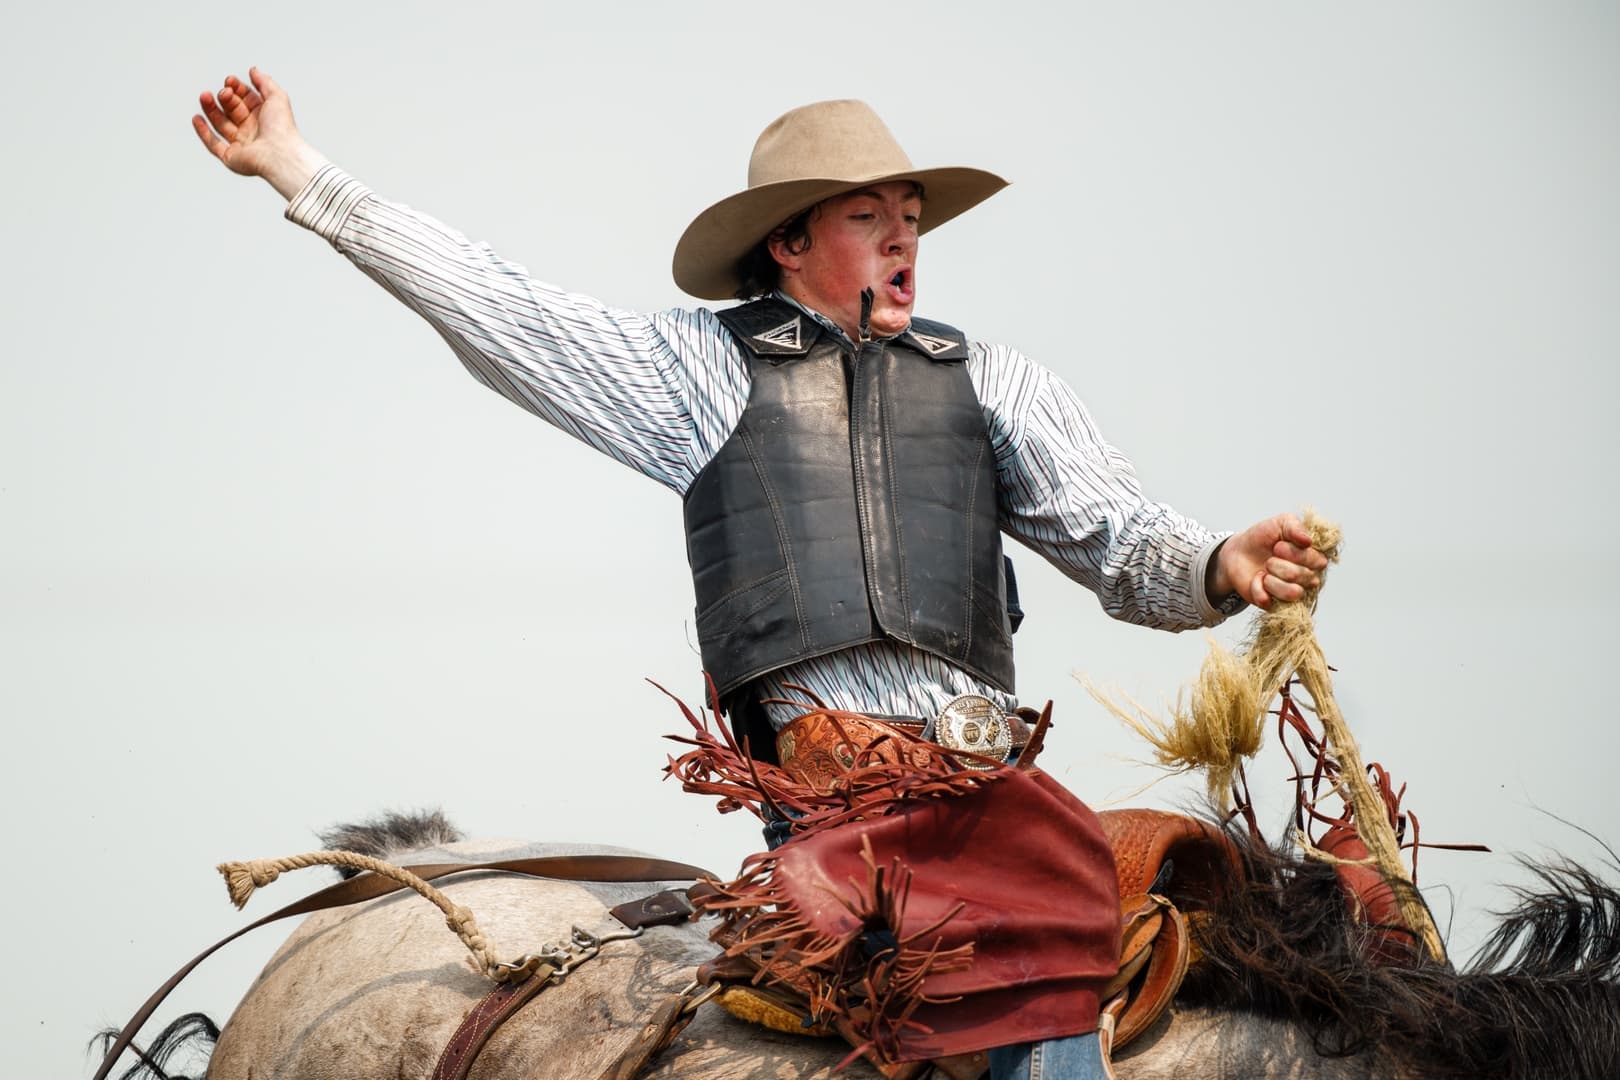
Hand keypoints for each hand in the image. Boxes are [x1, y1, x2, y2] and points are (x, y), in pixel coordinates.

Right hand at [192, 67, 324, 198]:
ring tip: (204, 96)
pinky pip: (213, 145)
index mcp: (264, 118)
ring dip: (210, 109)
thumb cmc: (282, 128)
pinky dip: (203, 132)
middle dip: (225, 98)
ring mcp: (241, 145)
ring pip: (221, 125)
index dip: (236, 89)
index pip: (245, 99)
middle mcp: (252, 131)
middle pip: (232, 111)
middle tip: (223, 92)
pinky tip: (197, 118)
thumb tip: (253, 70)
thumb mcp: (277, 97)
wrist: (280, 154)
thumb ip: (264, 82)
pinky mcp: (231, 158)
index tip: (230, 81)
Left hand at [1211, 512, 1328, 608]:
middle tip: (1269, 558)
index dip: (1295, 553)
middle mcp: (1309, 579)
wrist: (1237, 552)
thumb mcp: (1280, 523)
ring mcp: (1293, 594)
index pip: (1318, 562)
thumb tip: (1308, 540)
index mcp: (1315, 559)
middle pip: (1301, 576)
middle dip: (1277, 563)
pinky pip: (1269, 601)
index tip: (1278, 545)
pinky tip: (1256, 580)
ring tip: (1264, 571)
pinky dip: (1257, 587)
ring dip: (1271, 578)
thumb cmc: (1263, 537)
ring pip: (1293, 592)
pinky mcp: (1274, 605)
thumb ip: (1295, 527)